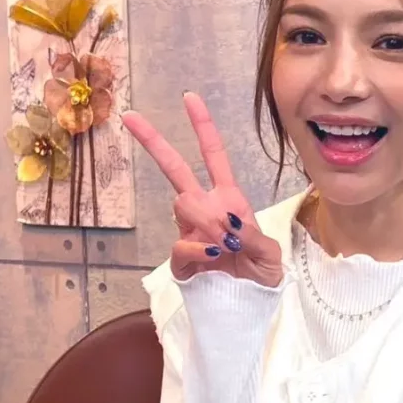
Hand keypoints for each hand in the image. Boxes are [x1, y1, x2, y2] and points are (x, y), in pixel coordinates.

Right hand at [121, 92, 283, 287]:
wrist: (249, 305)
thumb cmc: (262, 274)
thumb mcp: (271, 254)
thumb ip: (253, 236)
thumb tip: (226, 223)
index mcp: (229, 199)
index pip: (213, 156)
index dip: (202, 127)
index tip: (189, 97)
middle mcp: (205, 210)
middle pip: (175, 169)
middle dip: (154, 142)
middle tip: (130, 117)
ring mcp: (189, 232)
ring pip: (183, 206)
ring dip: (207, 220)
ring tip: (227, 245)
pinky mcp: (180, 258)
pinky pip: (181, 242)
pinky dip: (199, 247)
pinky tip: (214, 255)